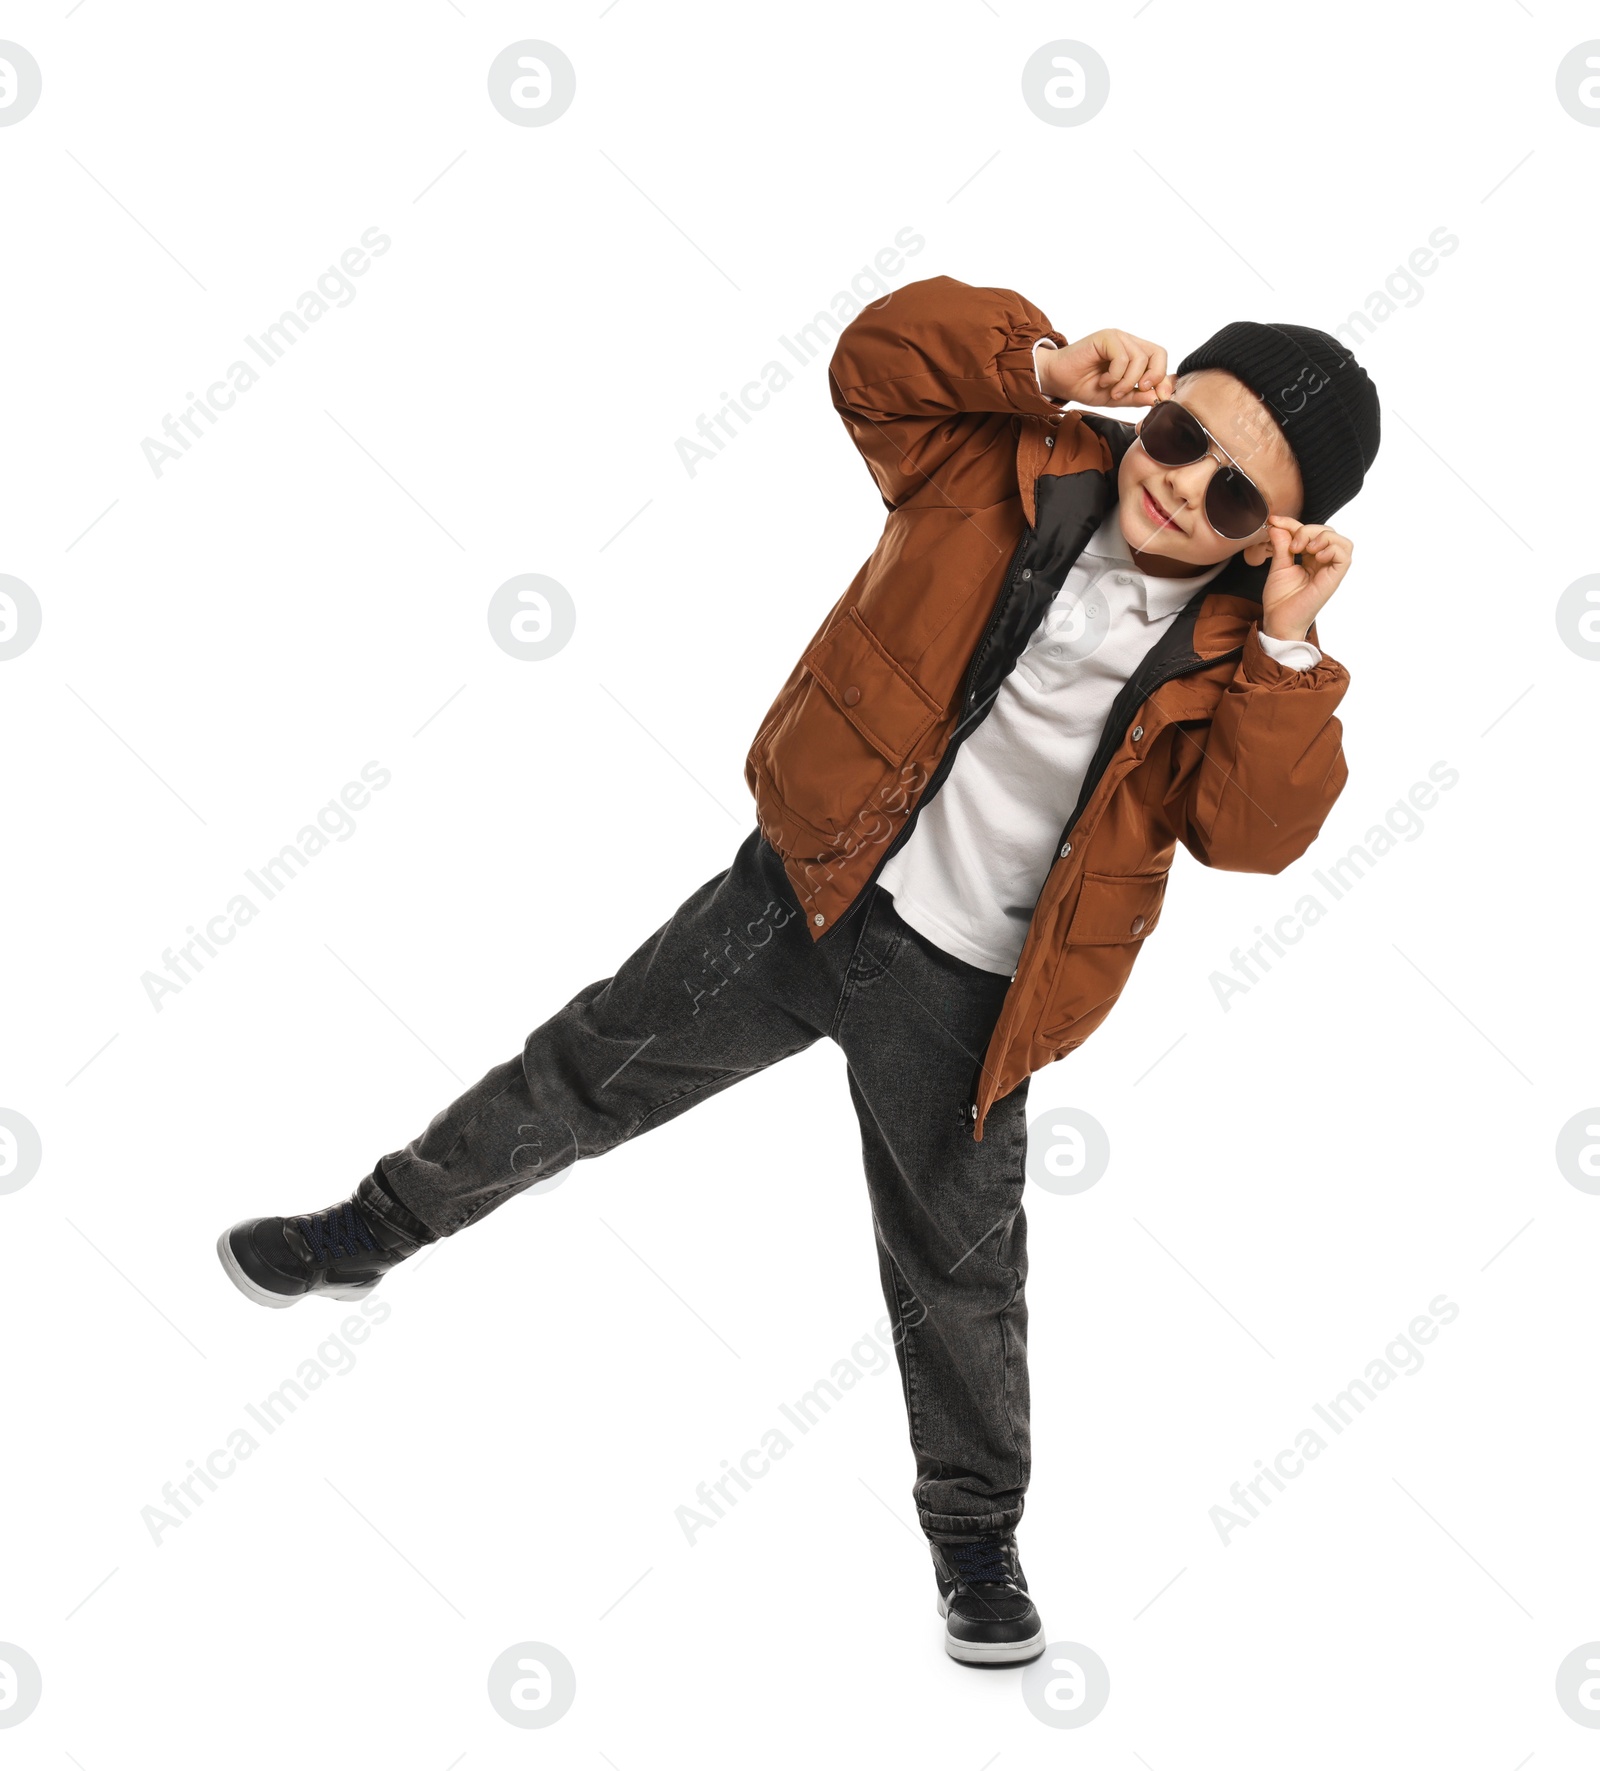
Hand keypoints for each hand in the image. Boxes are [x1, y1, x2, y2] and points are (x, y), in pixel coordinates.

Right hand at [1038, 329, 1174, 407]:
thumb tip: (1157, 398)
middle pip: (1157, 354)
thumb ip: (1136, 396)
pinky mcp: (1106, 337)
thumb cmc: (1083, 386)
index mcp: (1133, 355)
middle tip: (1138, 390)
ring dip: (1127, 382)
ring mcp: (1118, 338)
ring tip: (1111, 391)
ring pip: (1139, 359)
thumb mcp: (1115, 398)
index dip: (1163, 379)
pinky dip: (1115, 375)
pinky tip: (1103, 381)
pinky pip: (1122, 358)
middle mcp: (1128, 343)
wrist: (1058, 380)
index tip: (1159, 398)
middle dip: (1154, 377)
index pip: (1160, 361)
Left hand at [1260, 516, 1352, 643]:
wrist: (1280, 620)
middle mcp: (1323, 562)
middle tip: (1292, 545)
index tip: (1274, 521)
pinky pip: (1345, 554)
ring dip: (1322, 537)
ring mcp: (1331, 569)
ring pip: (1340, 539)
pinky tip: (1316, 556)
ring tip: (1305, 549)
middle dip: (1307, 530)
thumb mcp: (1278, 566)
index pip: (1308, 532)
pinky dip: (1331, 548)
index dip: (1292, 523)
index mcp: (1311, 558)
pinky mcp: (1335, 577)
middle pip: (1326, 531)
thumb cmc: (1280, 600)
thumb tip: (1276, 525)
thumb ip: (1281, 545)